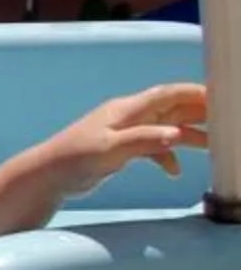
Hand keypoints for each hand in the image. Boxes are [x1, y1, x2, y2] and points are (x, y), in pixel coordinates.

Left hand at [45, 83, 207, 191]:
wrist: (47, 176)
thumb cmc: (73, 158)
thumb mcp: (110, 149)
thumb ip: (143, 140)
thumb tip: (176, 133)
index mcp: (128, 110)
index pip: (168, 94)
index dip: (196, 93)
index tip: (222, 98)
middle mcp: (130, 117)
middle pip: (174, 109)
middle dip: (201, 113)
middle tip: (228, 123)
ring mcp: (127, 133)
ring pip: (168, 129)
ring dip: (190, 136)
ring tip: (215, 147)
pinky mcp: (123, 150)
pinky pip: (154, 148)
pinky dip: (167, 157)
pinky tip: (174, 172)